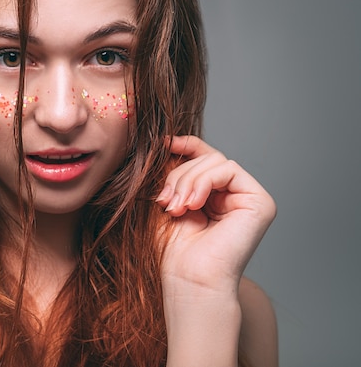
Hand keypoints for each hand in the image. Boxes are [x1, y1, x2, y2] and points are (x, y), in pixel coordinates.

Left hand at [155, 136, 275, 297]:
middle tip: (165, 201)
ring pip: (216, 161)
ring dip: (187, 180)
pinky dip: (203, 182)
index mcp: (216, 195)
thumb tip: (168, 141)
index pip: (204, 157)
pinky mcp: (260, 202)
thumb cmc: (175, 251)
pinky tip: (192, 204)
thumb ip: (174, 174)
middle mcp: (237, 195)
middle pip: (208, 158)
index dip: (186, 145)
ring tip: (175, 207)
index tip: (163, 144)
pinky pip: (228, 169)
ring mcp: (250, 198)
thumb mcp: (169, 202)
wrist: (189, 281)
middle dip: (179, 174)